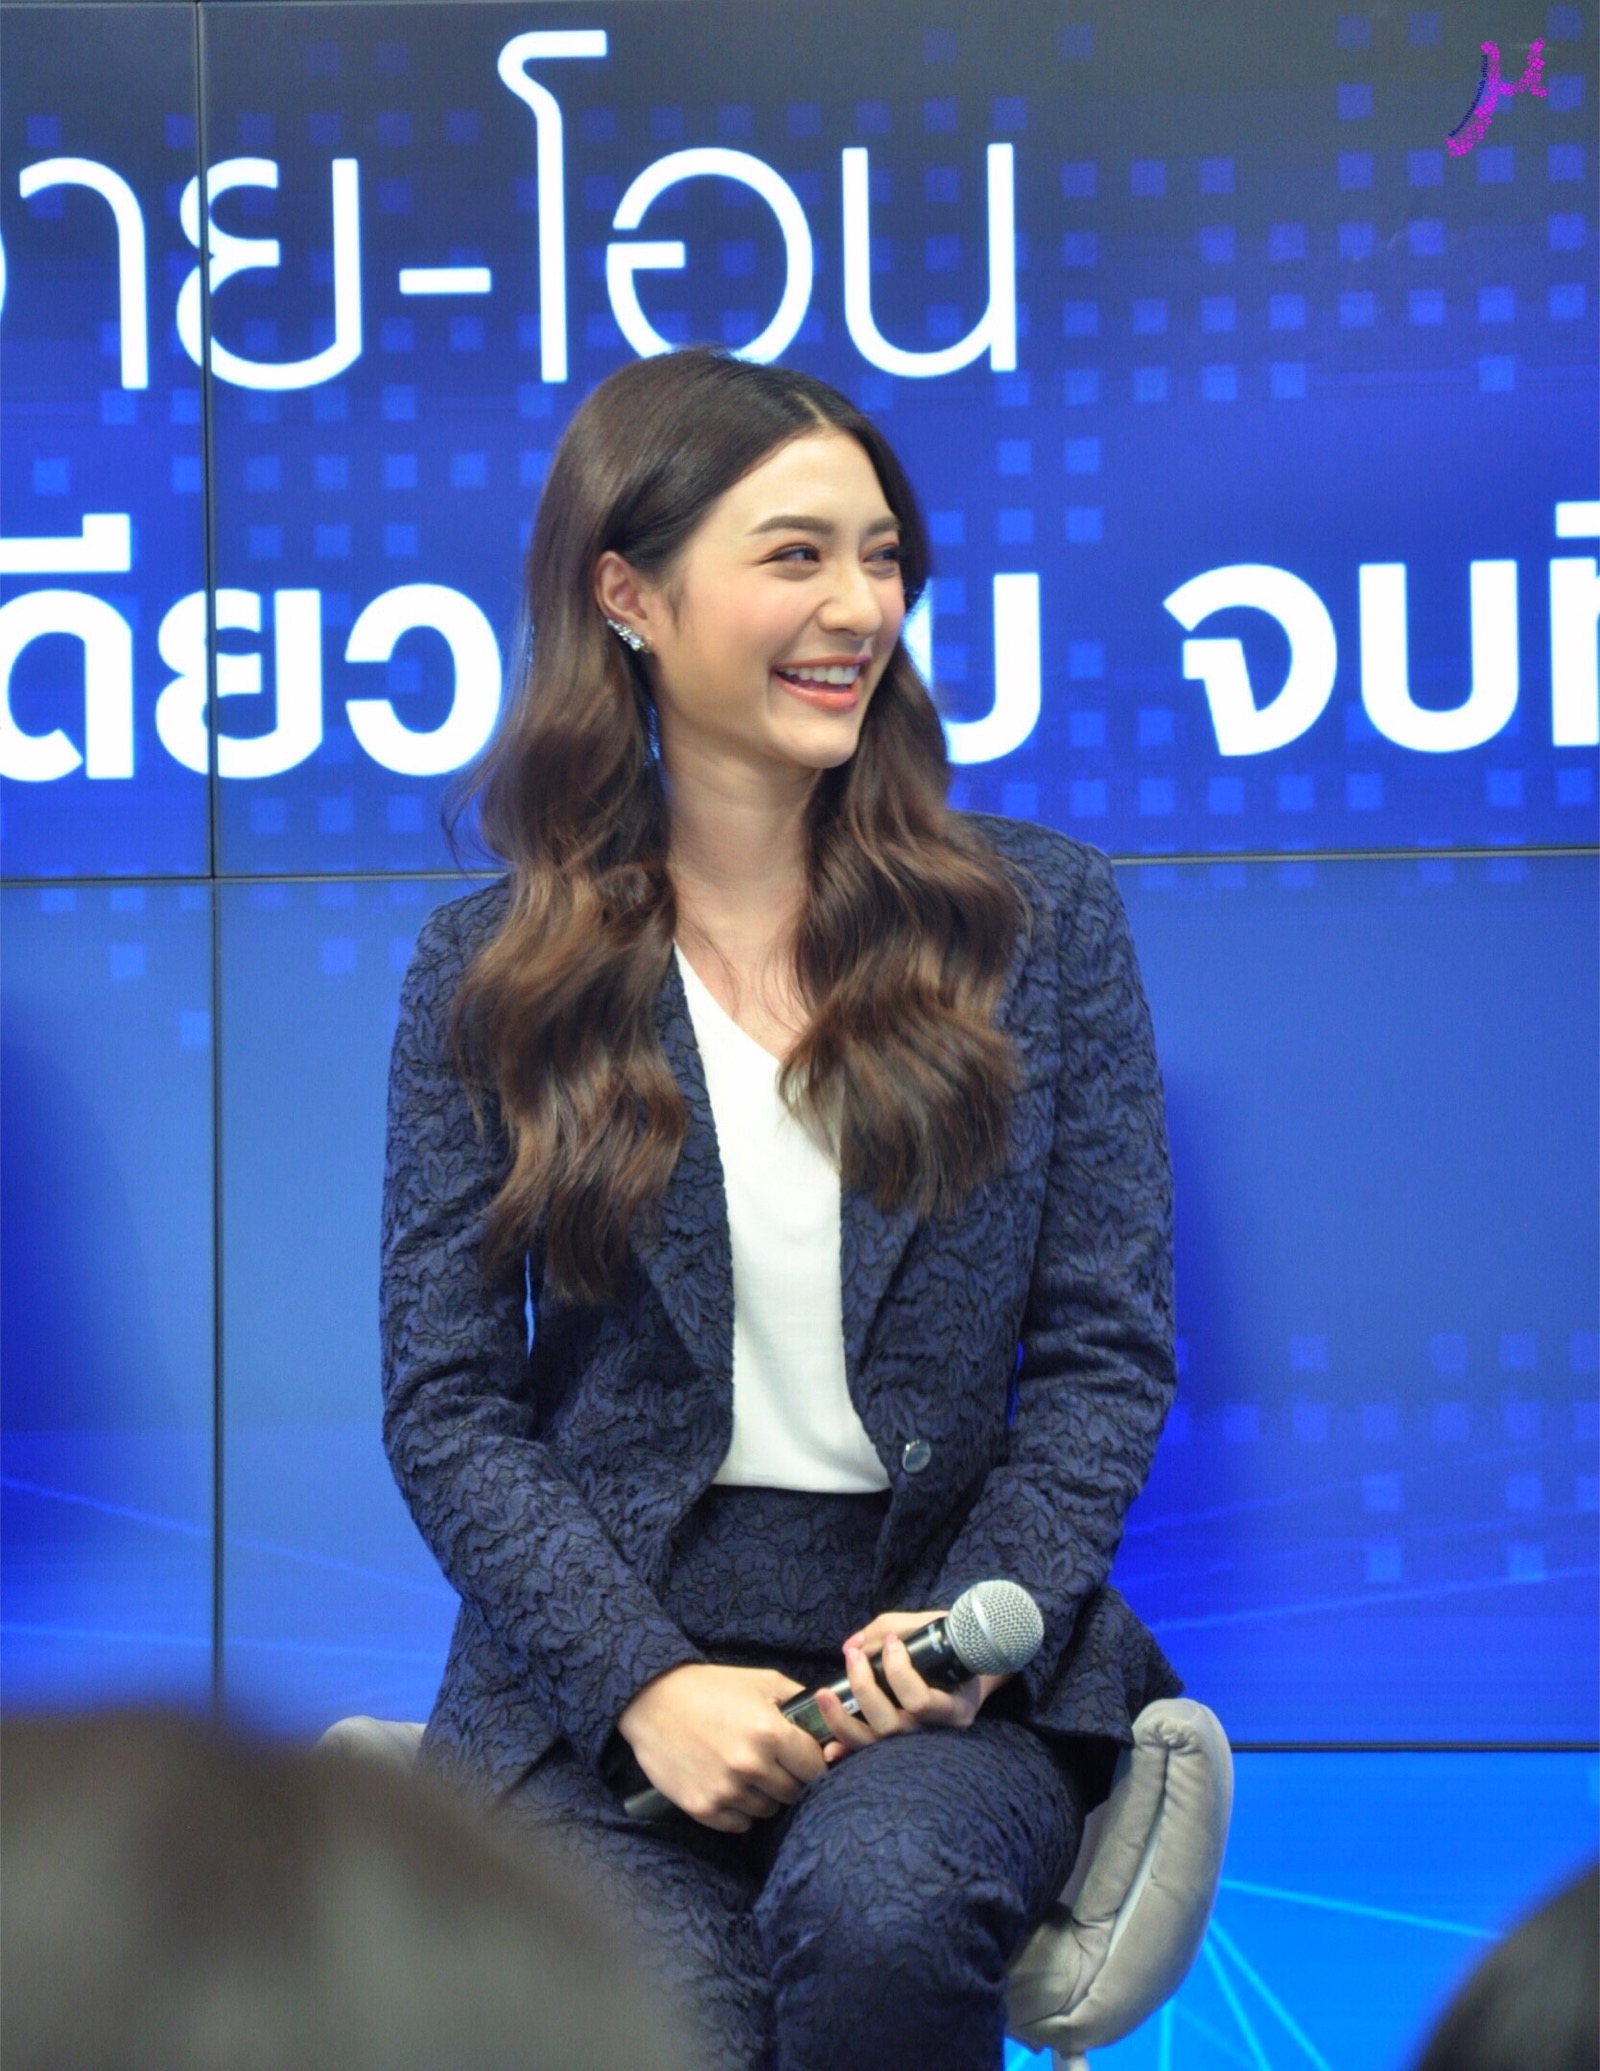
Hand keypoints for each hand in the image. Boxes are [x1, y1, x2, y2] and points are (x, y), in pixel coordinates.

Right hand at [617, 1662, 827, 1832]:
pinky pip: (740, 1823)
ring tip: (747, 1770)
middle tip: (775, 1762)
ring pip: (768, 1810)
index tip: (806, 1759)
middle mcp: (750, 1766)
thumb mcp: (761, 1681)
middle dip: (790, 1779)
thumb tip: (829, 1721)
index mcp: (770, 1732)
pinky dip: (740, 1809)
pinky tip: (729, 1784)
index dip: (815, 1763)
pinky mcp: (703, 1809)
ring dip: (764, 1794)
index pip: (816, 1768)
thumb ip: (800, 1701)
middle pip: (795, 1793)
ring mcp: (726, 1791)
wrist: (652, 1701)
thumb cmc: (711, 1687)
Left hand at [813, 1609, 1011, 1765]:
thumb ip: (891, 1628)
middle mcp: (935, 1733)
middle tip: (853, 1655)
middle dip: (865, 1688)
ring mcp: (914, 1745)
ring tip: (824, 1694)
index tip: (893, 1642)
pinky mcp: (894, 1747)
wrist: (969, 1676)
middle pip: (892, 1725)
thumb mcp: (934, 1630)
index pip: (921, 1701)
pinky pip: (866, 1754)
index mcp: (954, 1708)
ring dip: (843, 1721)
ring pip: (874, 1744)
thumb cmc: (952, 1650)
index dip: (900, 1671)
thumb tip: (852, 1645)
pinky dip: (846, 1750)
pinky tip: (828, 1748)